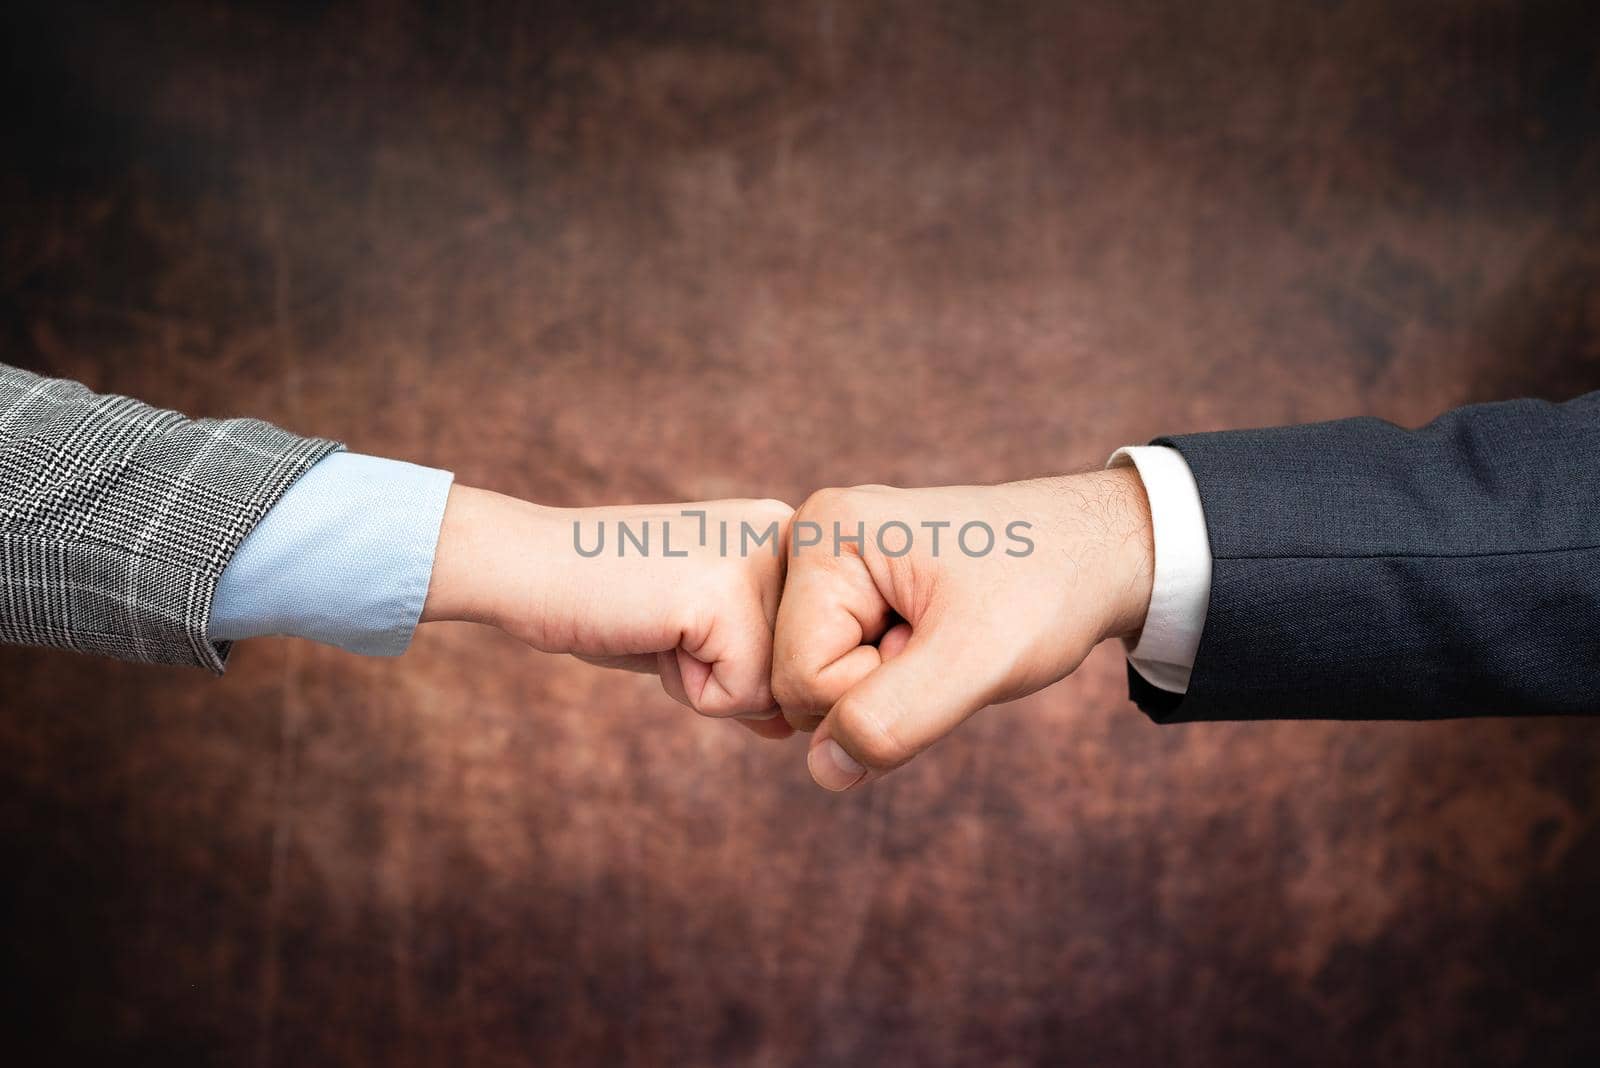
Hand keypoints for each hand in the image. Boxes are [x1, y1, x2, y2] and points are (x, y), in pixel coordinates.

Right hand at [421, 486, 794, 734]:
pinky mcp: (729, 597)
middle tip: (666, 620)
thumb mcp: (701, 632)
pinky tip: (655, 630)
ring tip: (661, 624)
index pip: (810, 650)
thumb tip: (797, 727)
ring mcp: (764, 562)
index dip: (737, 658)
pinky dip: (690, 687)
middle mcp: (792, 537)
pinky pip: (741, 696)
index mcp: (792, 535)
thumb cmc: (609, 601)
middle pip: (798, 672)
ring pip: (774, 690)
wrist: (528, 564)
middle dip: (726, 673)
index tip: (683, 612)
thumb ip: (756, 669)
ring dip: (708, 682)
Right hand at [771, 469, 1153, 789]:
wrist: (1095, 552)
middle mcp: (809, 541)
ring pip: (820, 685)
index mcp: (823, 533)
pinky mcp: (848, 591)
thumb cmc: (1044, 588)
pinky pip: (841, 671)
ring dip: (888, 686)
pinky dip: (892, 676)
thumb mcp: (978, 659)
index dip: (873, 690)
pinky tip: (931, 640)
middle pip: (798, 681)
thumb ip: (895, 718)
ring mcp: (827, 566)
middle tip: (945, 640)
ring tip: (942, 637)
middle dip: (878, 687)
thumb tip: (823, 769)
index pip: (801, 676)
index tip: (940, 642)